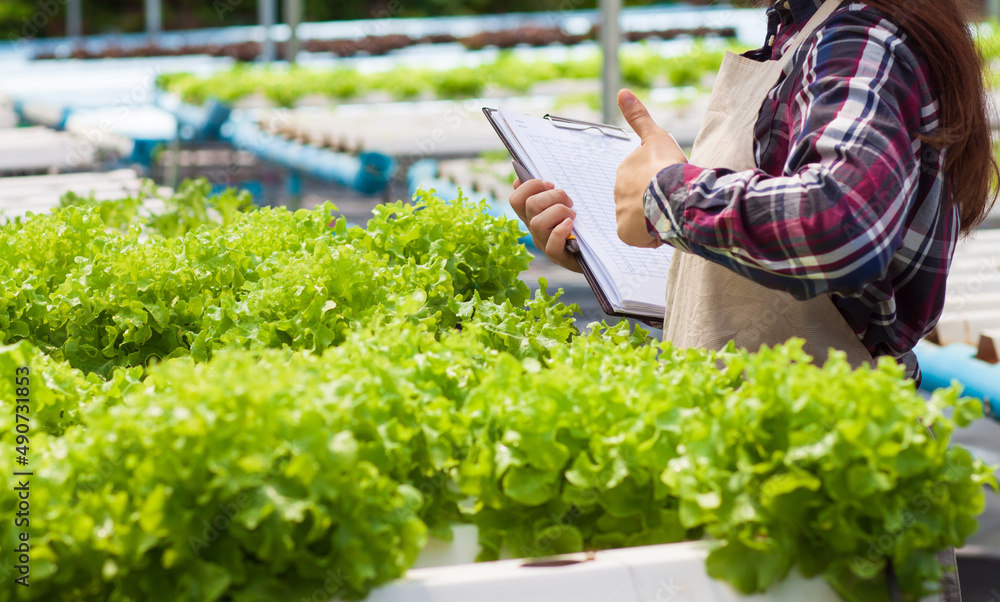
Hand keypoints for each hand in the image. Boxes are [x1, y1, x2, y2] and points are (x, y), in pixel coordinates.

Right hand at [509, 178, 581, 272]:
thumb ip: (547, 192)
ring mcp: (543, 243)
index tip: (550, 185)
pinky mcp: (557, 256)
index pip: (516, 199)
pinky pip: (552, 244)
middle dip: (552, 196)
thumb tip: (521, 179)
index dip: (530, 186)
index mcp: (532, 216)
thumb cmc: (578, 224)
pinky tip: (571, 225)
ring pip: (538, 223)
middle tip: (569, 201)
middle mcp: (534, 229)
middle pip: (530, 205)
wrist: (594, 252)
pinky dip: (561, 231)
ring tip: (573, 215)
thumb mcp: (563, 204)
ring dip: (559, 212)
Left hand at [614, 89, 687, 247]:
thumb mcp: (655, 136)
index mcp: (625, 171)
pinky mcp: (625, 233)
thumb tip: (622, 91)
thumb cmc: (667, 166)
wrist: (672, 194)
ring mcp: (620, 213)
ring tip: (669, 214)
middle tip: (670, 200)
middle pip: (640, 201)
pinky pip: (640, 238)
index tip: (668, 183)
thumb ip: (639, 117)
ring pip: (641, 220)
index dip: (658, 184)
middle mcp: (618, 192)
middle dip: (654, 203)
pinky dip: (652, 237)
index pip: (641, 182)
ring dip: (654, 220)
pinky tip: (663, 228)